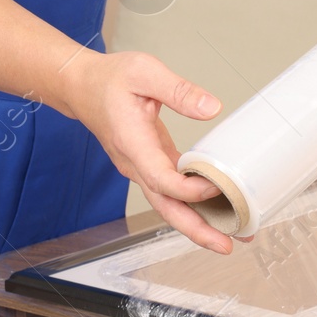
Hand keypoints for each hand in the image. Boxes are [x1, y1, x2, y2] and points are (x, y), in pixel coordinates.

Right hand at [60, 50, 232, 253]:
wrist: (80, 86)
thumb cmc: (109, 79)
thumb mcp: (144, 72)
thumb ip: (178, 90)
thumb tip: (211, 108)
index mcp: (133, 144)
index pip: (161, 180)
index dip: (189, 189)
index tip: (217, 186)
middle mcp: (136, 164)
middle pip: (165, 207)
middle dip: (196, 229)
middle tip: (227, 244)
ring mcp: (143, 169)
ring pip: (169, 204)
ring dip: (199, 223)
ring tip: (235, 234)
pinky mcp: (152, 165)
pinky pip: (173, 192)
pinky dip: (195, 205)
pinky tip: (220, 208)